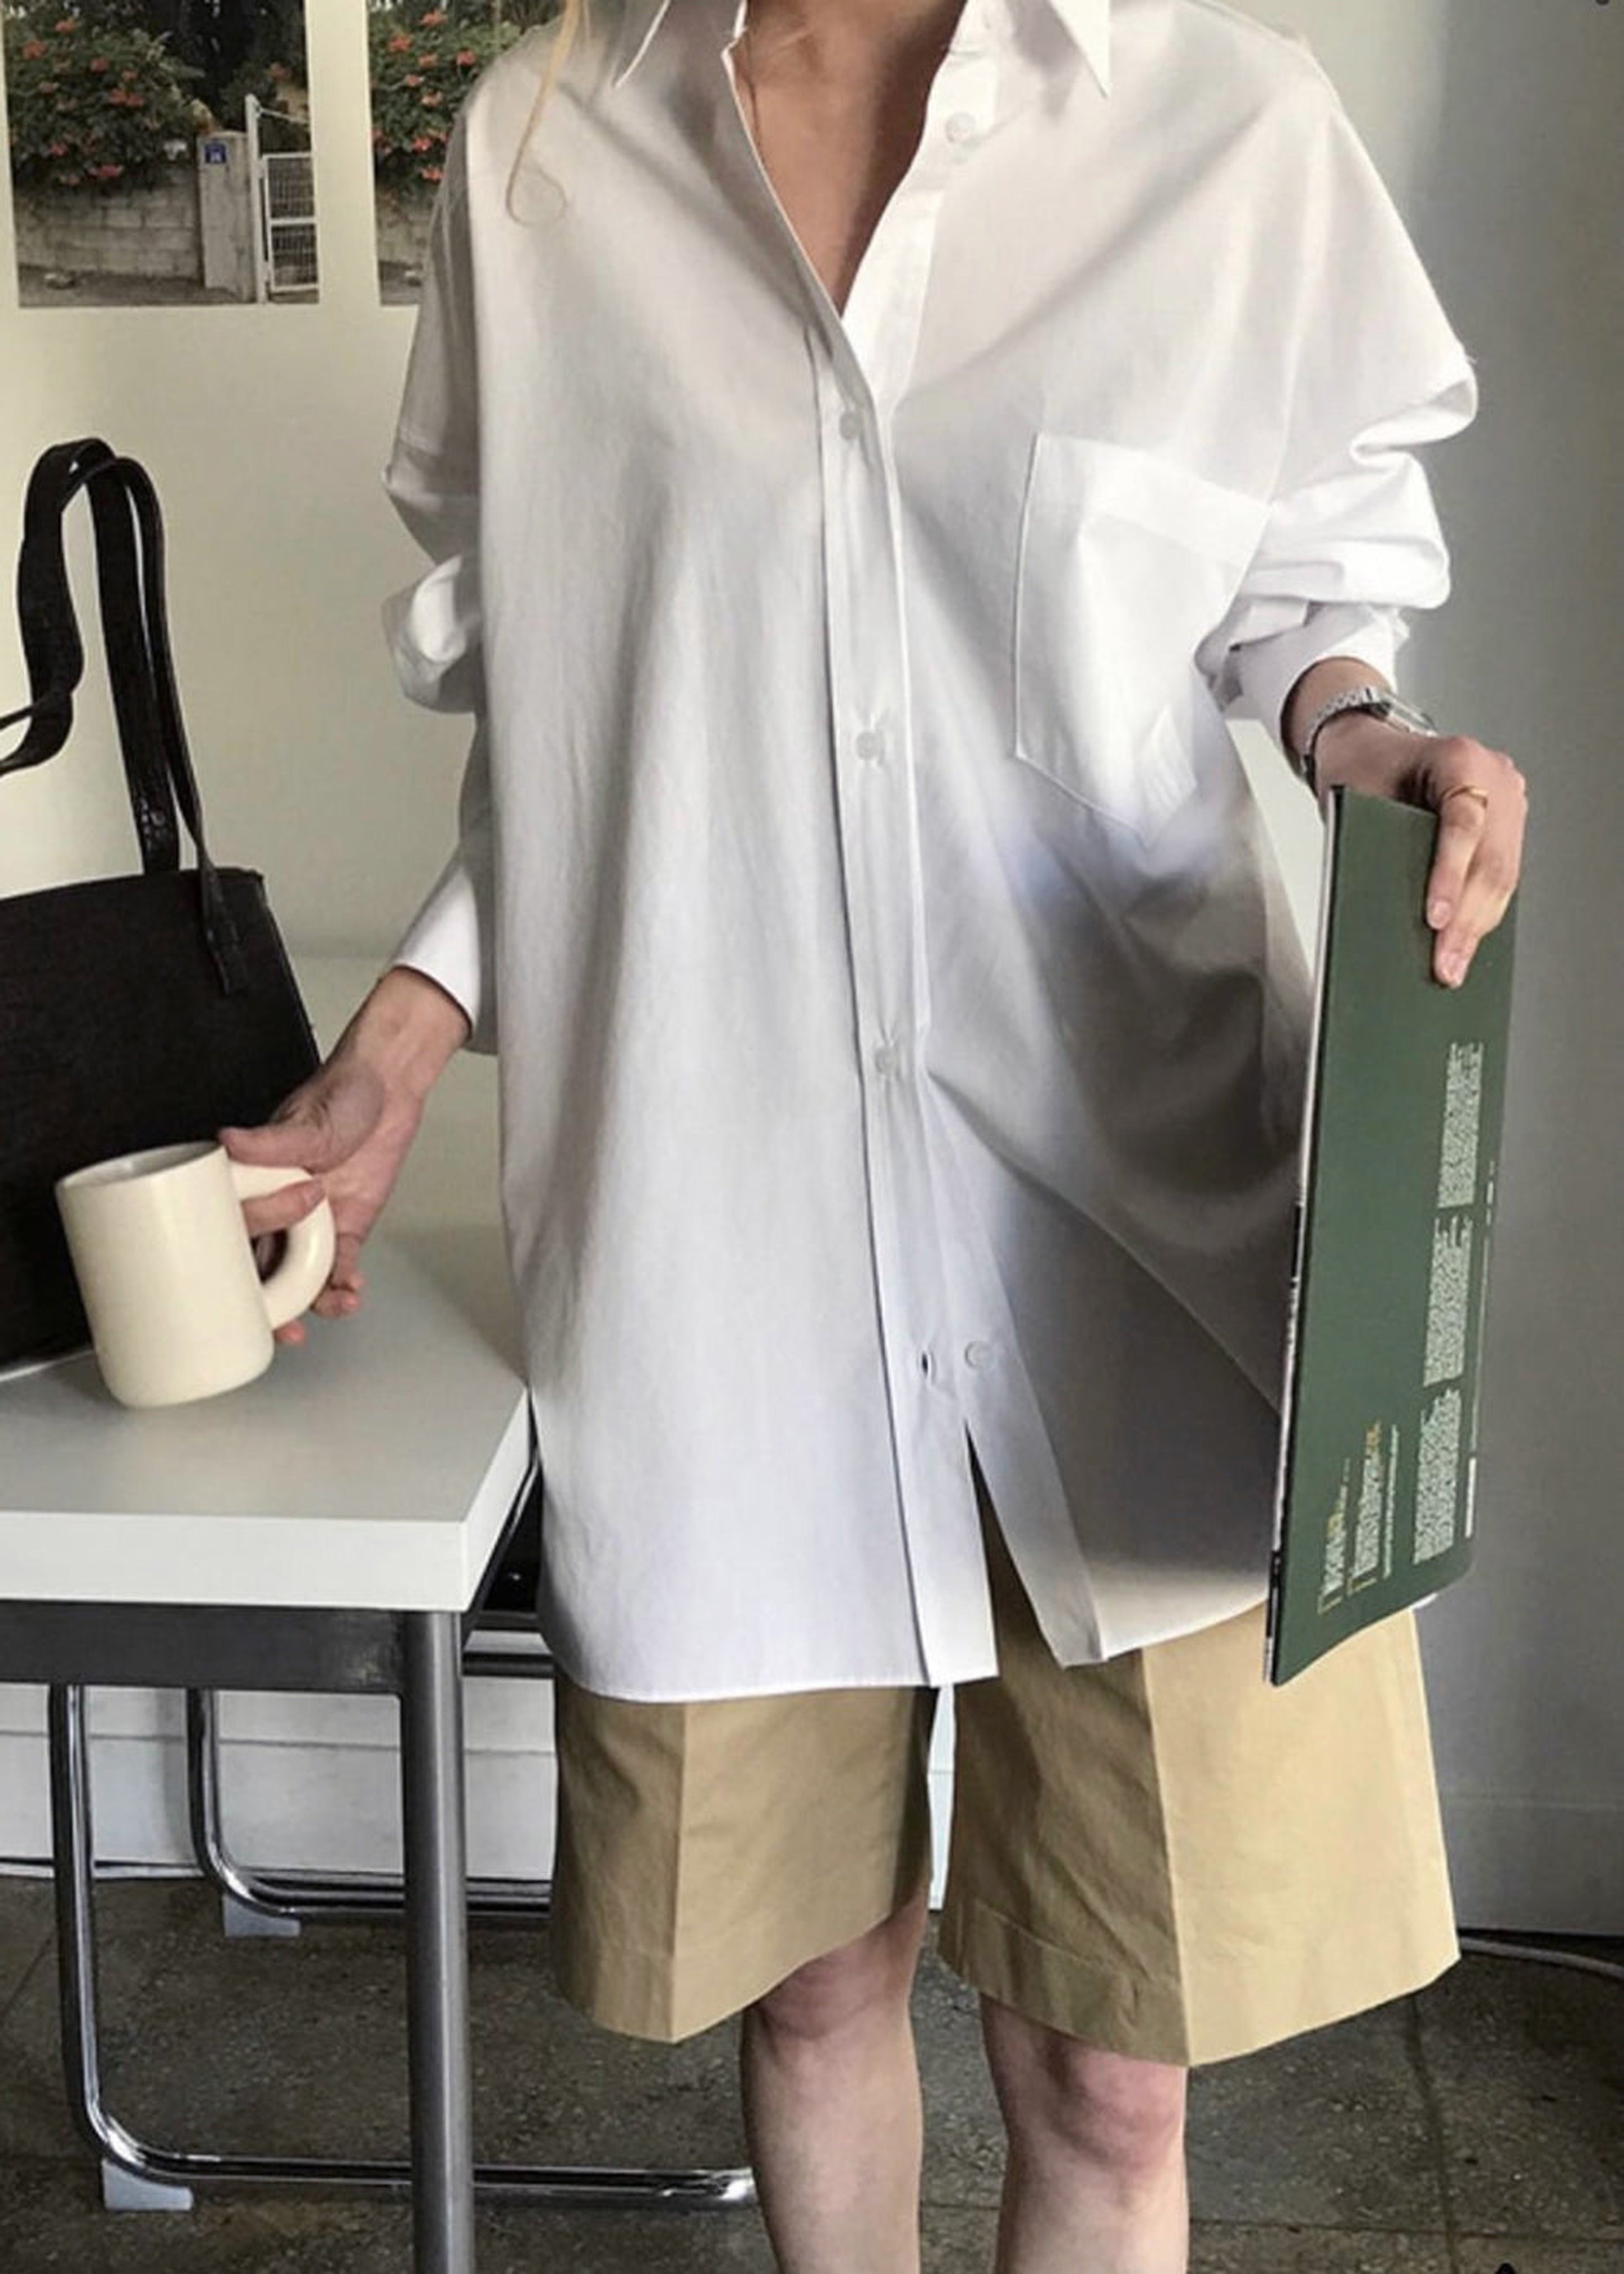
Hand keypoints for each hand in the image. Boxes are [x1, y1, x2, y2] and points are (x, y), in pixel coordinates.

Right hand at [219, 968, 468, 1344]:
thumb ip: (269, 1142)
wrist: (390, 1088)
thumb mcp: (305, 1120)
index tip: (245, 1283)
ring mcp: (313, 1220)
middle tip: (282, 1330)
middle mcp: (280, 1207)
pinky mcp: (348, 1225)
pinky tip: (352, 1291)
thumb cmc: (339, 1092)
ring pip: (301, 1274)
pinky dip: (344, 1283)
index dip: (238, 1261)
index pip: (238, 1231)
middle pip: (263, 1266)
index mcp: (256, 1183)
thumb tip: (228, 1141)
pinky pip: (339, 1265)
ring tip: (334, 1306)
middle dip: (270, 1305)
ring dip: (314, 1299)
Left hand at [1311, 717, 1527, 988]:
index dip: (1450, 876)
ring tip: (1453, 967)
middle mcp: (1495, 774)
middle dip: (1465, 921)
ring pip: (1503, 876)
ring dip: (1477, 927)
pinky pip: (1502, 876)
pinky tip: (1465, 944)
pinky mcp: (1507, 825)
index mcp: (1459, 757)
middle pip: (1490, 859)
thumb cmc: (1361, 767)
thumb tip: (1391, 915)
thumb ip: (1377, 843)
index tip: (1435, 920)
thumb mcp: (1356, 798)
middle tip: (1445, 966)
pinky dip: (1481, 913)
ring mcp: (1508, 800)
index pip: (1463, 823)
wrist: (1373, 747)